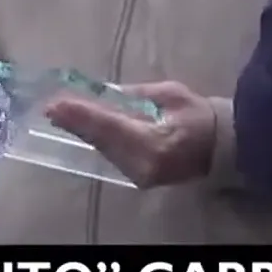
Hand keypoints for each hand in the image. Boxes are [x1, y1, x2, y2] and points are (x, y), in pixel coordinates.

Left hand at [43, 81, 215, 187]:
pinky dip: (96, 140)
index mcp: (154, 142)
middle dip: (74, 122)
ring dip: (82, 131)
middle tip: (50, 106)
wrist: (221, 147)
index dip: (81, 115)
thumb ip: (134, 95)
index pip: (109, 127)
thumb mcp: (168, 94)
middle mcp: (143, 164)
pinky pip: (111, 156)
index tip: (56, 104)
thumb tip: (103, 93)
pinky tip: (82, 127)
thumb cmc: (198, 114)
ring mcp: (139, 175)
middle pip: (100, 141)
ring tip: (60, 113)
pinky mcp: (138, 178)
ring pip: (102, 150)